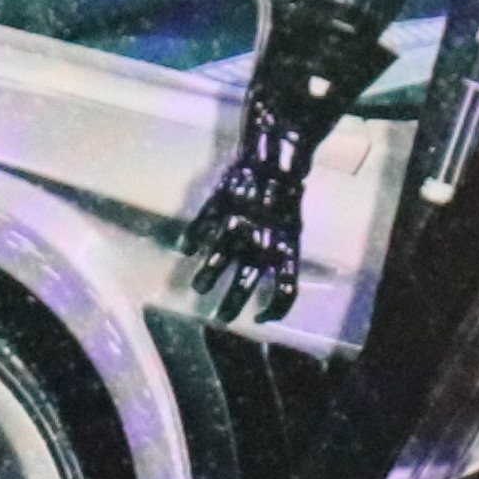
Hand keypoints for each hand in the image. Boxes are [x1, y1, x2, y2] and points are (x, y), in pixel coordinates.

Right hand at [181, 114, 326, 325]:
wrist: (275, 159)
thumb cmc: (285, 198)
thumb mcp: (291, 229)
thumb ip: (280, 256)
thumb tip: (272, 284)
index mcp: (285, 247)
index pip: (285, 290)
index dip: (274, 311)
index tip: (260, 319)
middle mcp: (261, 242)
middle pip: (244, 285)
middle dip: (230, 304)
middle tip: (221, 316)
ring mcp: (238, 225)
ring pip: (217, 262)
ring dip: (206, 279)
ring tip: (198, 287)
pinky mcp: (219, 207)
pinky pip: (200, 230)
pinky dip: (192, 242)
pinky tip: (187, 250)